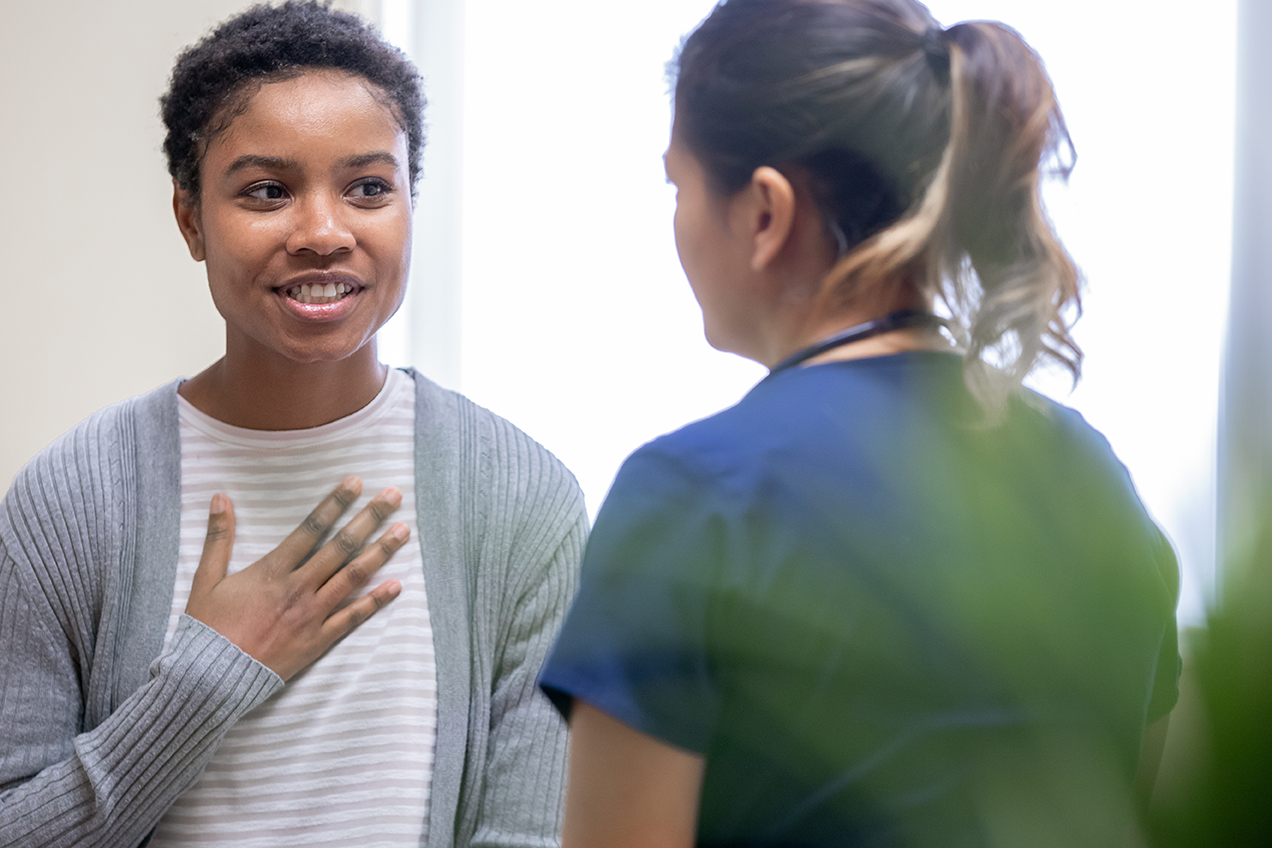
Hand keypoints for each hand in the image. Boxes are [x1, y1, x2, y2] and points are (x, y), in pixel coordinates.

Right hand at [185, 477, 407, 680]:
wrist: (210, 679)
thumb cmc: (207, 629)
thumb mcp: (206, 579)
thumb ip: (218, 537)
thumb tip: (221, 497)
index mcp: (273, 570)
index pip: (312, 528)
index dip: (335, 503)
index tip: (356, 482)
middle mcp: (298, 588)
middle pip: (341, 546)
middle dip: (369, 518)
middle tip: (393, 496)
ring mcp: (312, 615)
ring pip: (354, 577)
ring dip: (381, 552)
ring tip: (404, 531)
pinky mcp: (318, 640)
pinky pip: (353, 618)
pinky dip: (375, 601)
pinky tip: (396, 585)